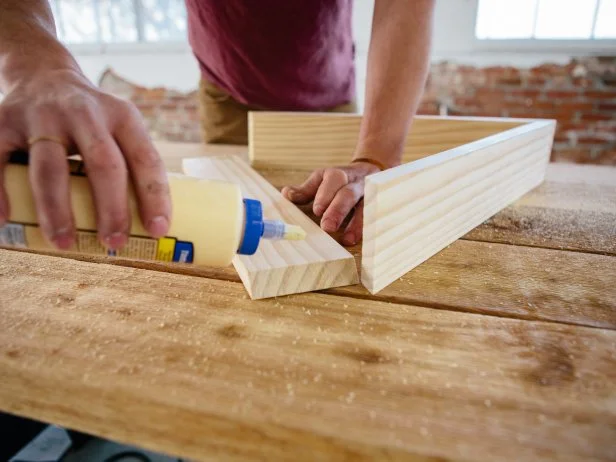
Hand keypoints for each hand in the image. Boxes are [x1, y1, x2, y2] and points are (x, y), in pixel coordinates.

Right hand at [0, 68, 170, 249]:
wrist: (43, 74)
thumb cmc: (92, 121)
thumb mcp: (120, 127)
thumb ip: (131, 165)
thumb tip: (148, 228)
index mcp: (122, 116)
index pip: (145, 159)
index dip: (154, 196)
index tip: (158, 230)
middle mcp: (85, 112)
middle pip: (103, 164)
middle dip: (111, 208)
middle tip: (114, 243)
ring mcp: (42, 116)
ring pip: (51, 169)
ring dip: (57, 211)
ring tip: (63, 243)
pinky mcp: (4, 122)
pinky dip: (1, 193)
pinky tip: (5, 220)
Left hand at [281, 162, 380, 245]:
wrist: (371, 170)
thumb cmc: (339, 182)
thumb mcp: (322, 181)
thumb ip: (305, 191)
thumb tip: (287, 195)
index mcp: (338, 175)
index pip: (334, 180)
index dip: (326, 194)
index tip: (318, 210)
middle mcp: (356, 183)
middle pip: (348, 194)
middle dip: (338, 210)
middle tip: (327, 227)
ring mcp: (370, 195)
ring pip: (366, 206)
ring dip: (357, 223)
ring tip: (348, 239)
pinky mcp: (380, 205)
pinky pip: (378, 215)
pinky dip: (371, 227)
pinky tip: (366, 239)